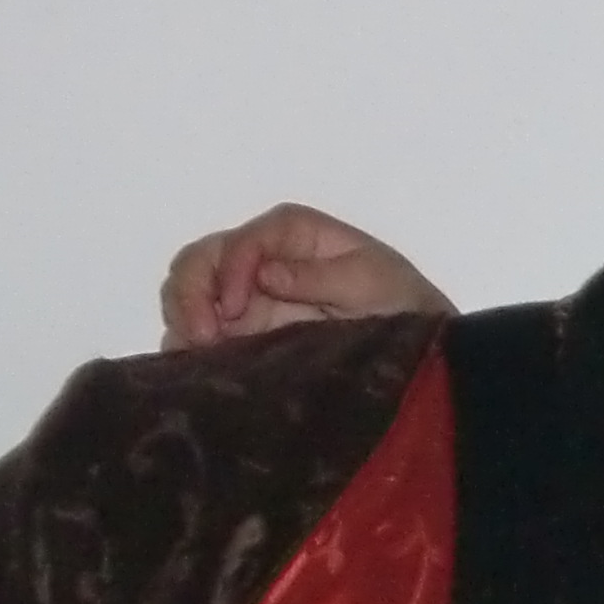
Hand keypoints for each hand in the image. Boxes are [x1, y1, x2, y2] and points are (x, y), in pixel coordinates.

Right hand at [157, 202, 451, 350]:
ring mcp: (249, 301)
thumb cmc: (404, 304)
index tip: (234, 309)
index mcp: (290, 235)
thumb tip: (264, 274)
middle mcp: (260, 261)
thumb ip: (319, 276)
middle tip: (203, 336)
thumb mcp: (372, 280)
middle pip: (200, 261)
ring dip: (183, 319)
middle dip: (190, 293)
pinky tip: (196, 368)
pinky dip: (187, 348)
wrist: (420, 355)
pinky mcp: (245, 340)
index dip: (229, 269)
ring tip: (198, 353)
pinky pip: (200, 336)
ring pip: (189, 296)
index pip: (242, 242)